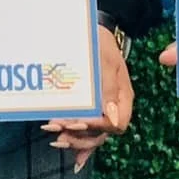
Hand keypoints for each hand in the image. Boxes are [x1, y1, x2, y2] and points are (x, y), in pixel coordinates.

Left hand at [42, 27, 132, 171]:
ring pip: (92, 135)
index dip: (97, 127)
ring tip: (56, 138)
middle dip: (81, 137)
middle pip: (103, 135)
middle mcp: (114, 106)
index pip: (117, 123)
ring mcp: (101, 109)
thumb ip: (108, 88)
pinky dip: (75, 140)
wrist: (89, 30)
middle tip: (59, 132)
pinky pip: (85, 130)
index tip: (76, 122)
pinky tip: (64, 148)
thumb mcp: (105, 59)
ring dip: (74, 140)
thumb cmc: (98, 41)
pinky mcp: (89, 108)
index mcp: (123, 96)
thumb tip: (114, 119)